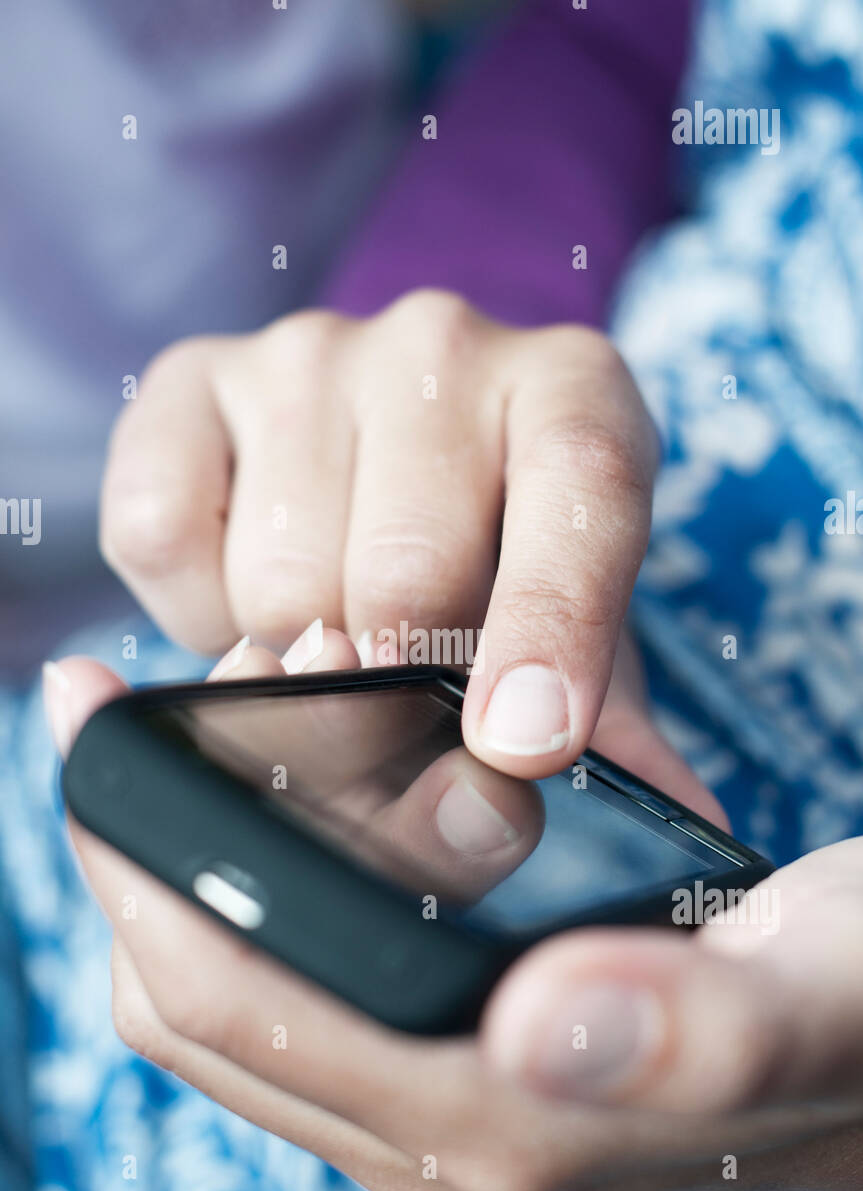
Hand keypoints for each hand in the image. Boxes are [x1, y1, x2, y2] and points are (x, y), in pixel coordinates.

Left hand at [50, 631, 859, 1190]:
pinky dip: (256, 887)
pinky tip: (288, 784)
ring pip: (232, 999)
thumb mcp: (817, 987)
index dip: (137, 862)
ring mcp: (435, 1119)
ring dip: (193, 862)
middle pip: (199, 1006)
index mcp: (495, 1130)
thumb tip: (539, 1025)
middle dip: (144, 849)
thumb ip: (695, 1027)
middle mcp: (438, 1146)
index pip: (230, 1008)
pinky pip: (292, 990)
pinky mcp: (452, 1076)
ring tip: (223, 712)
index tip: (104, 712)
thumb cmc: (858, 1004)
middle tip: (166, 690)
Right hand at [101, 292, 658, 777]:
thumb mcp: (577, 634)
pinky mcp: (188, 378)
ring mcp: (309, 350)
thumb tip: (683, 823)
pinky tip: (243, 597)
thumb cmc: (496, 565)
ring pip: (280, 578)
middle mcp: (444, 342)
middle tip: (393, 704)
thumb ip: (620, 725)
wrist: (382, 468)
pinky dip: (192, 612)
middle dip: (394, 683)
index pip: (582, 493)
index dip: (553, 625)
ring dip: (294, 654)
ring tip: (326, 636)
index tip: (519, 747)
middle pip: (407, 570)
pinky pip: (161, 539)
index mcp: (574, 392)